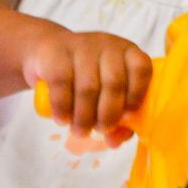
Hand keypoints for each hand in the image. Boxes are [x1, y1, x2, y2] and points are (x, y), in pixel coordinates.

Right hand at [22, 26, 151, 145]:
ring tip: (79, 131)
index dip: (137, 95)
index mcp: (127, 52)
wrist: (46, 53)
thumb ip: (116, 119)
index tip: (127, 116)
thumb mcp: (103, 94)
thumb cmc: (83, 78)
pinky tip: (62, 119)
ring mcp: (81, 45)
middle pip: (114, 83)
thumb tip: (113, 141)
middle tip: (100, 130)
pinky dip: (62, 107)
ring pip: (88, 87)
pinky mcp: (56, 51)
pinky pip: (62, 83)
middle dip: (108, 115)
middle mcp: (107, 45)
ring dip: (84, 117)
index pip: (141, 69)